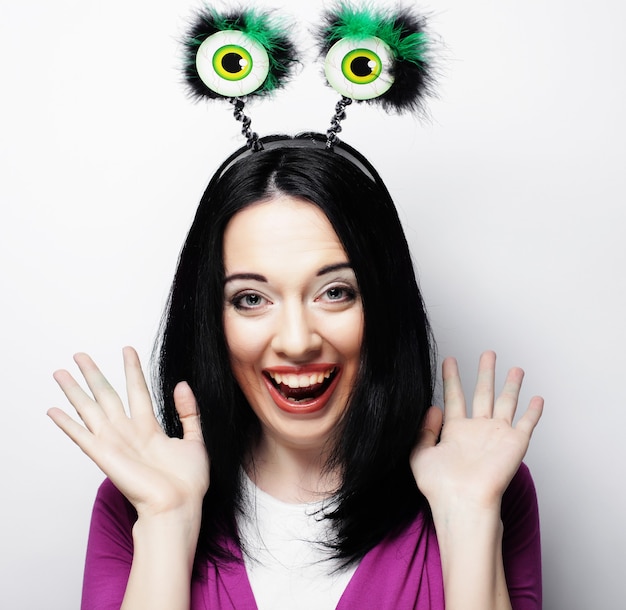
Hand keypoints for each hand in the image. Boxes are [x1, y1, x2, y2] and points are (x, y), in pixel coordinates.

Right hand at [48, 347, 209, 518]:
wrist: (180, 507)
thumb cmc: (188, 483)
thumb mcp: (195, 440)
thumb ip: (188, 412)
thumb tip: (181, 384)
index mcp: (150, 429)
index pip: (138, 390)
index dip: (132, 369)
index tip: (127, 349)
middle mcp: (128, 433)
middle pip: (107, 395)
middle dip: (94, 374)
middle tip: (81, 354)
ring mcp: (115, 443)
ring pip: (90, 410)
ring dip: (75, 390)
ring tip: (60, 372)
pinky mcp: (104, 456)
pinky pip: (81, 436)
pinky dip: (66, 423)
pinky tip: (53, 410)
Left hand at [410, 351, 542, 512]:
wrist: (463, 502)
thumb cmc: (440, 485)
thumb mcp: (420, 454)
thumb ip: (423, 430)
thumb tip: (433, 407)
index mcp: (455, 430)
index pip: (454, 396)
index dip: (451, 377)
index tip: (449, 359)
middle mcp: (478, 430)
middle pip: (482, 393)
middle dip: (485, 372)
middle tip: (488, 353)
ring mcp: (497, 435)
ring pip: (506, 402)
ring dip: (511, 385)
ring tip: (515, 367)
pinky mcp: (515, 443)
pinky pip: (527, 423)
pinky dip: (533, 411)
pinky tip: (538, 398)